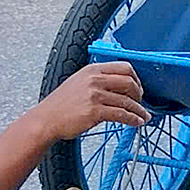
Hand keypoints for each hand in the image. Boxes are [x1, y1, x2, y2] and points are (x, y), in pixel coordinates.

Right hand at [35, 61, 150, 138]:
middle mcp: (94, 80)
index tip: (138, 89)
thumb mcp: (79, 82)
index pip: (124, 67)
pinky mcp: (95, 112)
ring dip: (139, 110)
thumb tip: (120, 86)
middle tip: (140, 103)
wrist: (46, 120)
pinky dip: (133, 119)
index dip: (136, 79)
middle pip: (129, 82)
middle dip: (139, 94)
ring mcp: (95, 95)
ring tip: (144, 116)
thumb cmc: (61, 105)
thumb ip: (98, 80)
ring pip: (127, 101)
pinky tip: (136, 123)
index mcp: (92, 70)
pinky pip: (121, 114)